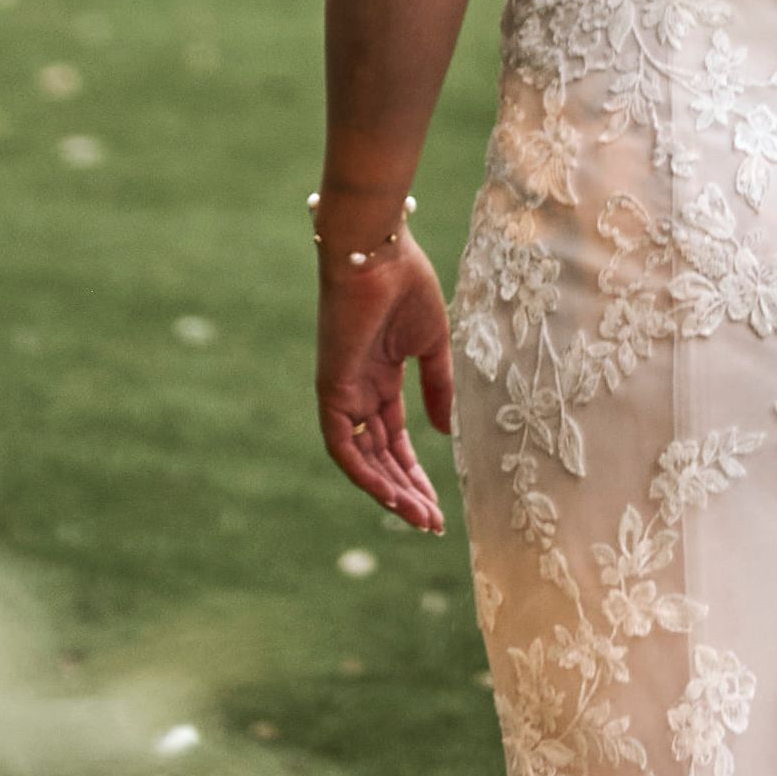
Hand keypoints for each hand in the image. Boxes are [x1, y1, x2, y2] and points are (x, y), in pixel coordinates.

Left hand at [316, 226, 456, 531]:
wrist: (377, 251)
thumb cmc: (407, 284)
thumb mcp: (432, 345)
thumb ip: (439, 388)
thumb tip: (445, 434)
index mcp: (380, 379)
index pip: (394, 440)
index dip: (416, 473)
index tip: (438, 505)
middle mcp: (358, 392)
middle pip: (380, 458)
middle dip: (406, 492)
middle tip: (433, 524)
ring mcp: (342, 393)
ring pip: (362, 459)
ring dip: (390, 491)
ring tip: (420, 518)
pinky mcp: (330, 389)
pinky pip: (342, 444)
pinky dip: (365, 472)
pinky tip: (391, 495)